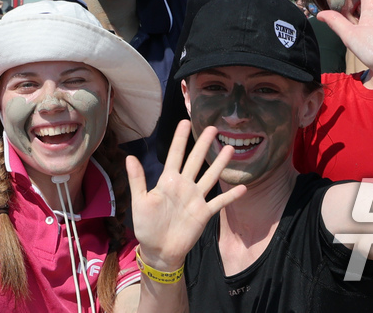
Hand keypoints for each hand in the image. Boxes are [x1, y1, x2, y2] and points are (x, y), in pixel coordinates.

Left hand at [129, 121, 246, 269]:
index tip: (185, 122)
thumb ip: (137, 180)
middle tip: (213, 128)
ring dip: (220, 163)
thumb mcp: (139, 202)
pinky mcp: (204, 213)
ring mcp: (195, 198)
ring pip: (210, 176)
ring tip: (230, 148)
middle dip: (203, 144)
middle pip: (195, 160)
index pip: (175, 155)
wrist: (159, 250)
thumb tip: (129, 157)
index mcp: (168, 181)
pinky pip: (219, 202)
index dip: (180, 139)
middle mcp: (184, 185)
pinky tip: (243, 187)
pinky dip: (230, 196)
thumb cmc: (146, 226)